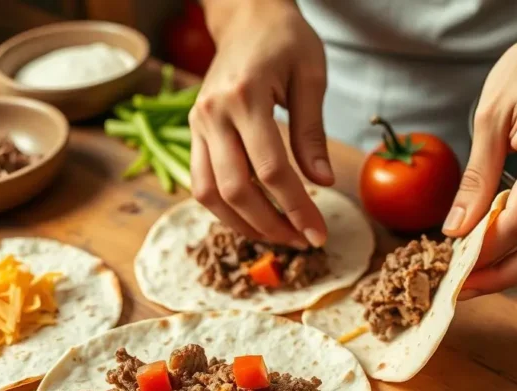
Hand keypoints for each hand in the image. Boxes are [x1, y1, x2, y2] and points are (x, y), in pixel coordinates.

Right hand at [192, 0, 332, 247]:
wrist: (247, 15)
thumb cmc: (285, 40)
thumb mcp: (310, 78)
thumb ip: (312, 133)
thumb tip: (323, 183)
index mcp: (244, 97)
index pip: (271, 171)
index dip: (296, 208)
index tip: (319, 233)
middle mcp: (212, 114)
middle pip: (235, 190)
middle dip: (270, 225)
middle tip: (302, 241)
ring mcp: (197, 123)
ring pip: (208, 194)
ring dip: (243, 224)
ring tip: (278, 237)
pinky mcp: (193, 130)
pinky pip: (201, 182)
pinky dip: (226, 208)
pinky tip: (254, 218)